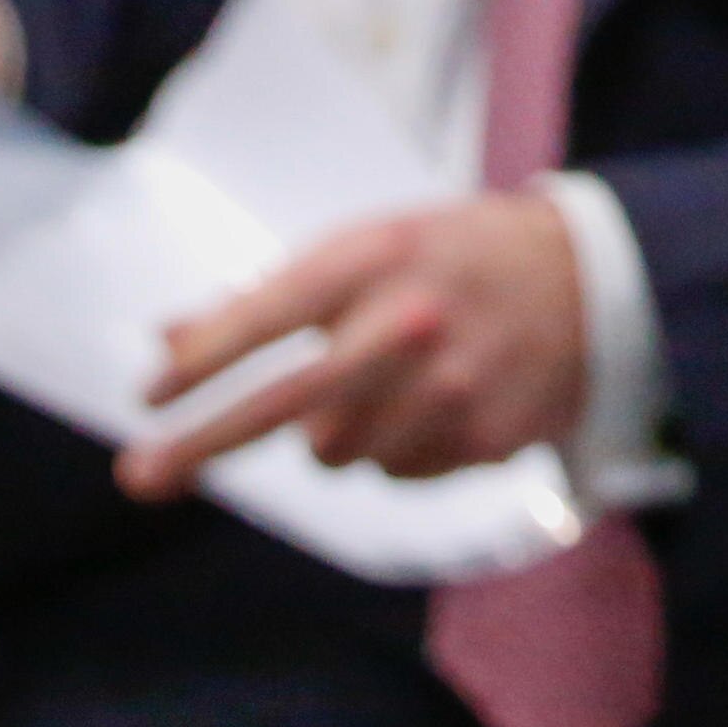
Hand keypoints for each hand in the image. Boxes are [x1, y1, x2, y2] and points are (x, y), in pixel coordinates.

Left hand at [114, 192, 588, 498]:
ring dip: (330, 433)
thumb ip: (268, 297)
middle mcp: (410, 322)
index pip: (269, 315)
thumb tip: (165, 342)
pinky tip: (432, 405)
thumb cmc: (449, 260)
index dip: (201, 363)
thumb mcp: (367, 249)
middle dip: (201, 445)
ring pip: (332, 452)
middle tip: (137, 477)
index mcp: (376, 257)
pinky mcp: (481, 439)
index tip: (145, 397)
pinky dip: (390, 449)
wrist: (590, 282)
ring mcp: (449, 387)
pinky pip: (390, 472)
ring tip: (379, 386)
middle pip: (284, 405)